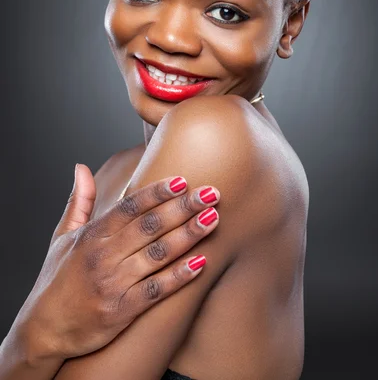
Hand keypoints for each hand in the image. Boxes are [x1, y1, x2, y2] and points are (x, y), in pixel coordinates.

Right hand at [15, 164, 219, 363]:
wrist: (44, 330)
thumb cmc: (57, 279)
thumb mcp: (62, 236)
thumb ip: (79, 201)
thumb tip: (81, 167)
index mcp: (92, 235)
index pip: (130, 206)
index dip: (157, 191)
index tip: (183, 179)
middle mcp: (103, 256)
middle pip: (149, 226)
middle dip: (183, 207)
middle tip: (211, 193)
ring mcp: (113, 284)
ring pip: (158, 254)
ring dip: (188, 235)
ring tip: (213, 218)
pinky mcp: (121, 311)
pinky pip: (156, 290)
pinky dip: (180, 276)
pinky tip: (202, 261)